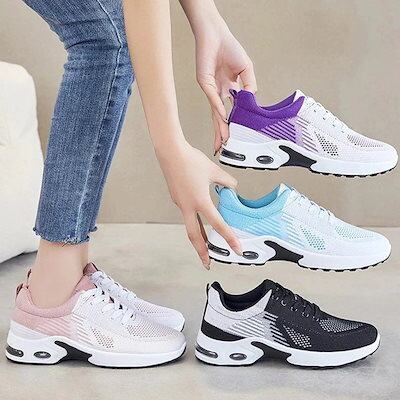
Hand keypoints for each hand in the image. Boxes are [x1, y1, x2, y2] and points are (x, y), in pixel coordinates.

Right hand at [157, 141, 241, 268]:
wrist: (171, 152)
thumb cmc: (191, 160)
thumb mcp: (214, 171)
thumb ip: (226, 182)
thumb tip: (232, 188)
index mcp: (200, 201)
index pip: (218, 224)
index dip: (229, 238)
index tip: (237, 250)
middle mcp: (188, 206)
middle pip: (194, 235)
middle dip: (201, 252)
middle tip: (208, 264)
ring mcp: (180, 203)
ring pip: (189, 225)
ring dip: (197, 238)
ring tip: (206, 247)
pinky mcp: (177, 198)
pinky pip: (187, 213)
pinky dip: (194, 221)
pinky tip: (199, 218)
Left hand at [195, 26, 256, 152]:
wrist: (216, 34)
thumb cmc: (229, 48)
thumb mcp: (246, 69)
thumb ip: (249, 85)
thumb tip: (252, 100)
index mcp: (227, 90)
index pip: (231, 112)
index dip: (233, 125)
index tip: (236, 138)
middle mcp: (218, 93)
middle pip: (221, 118)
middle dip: (223, 134)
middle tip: (223, 150)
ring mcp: (211, 89)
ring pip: (216, 113)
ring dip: (220, 128)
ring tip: (222, 142)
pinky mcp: (205, 82)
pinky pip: (214, 98)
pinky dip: (220, 109)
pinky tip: (224, 120)